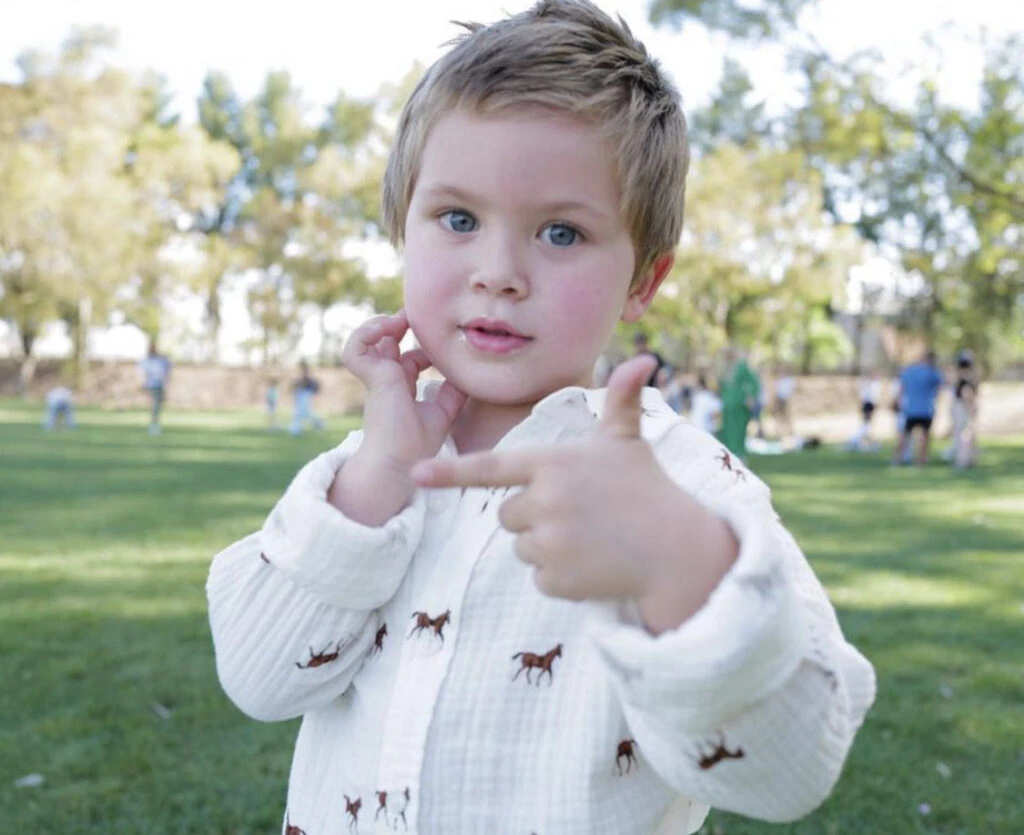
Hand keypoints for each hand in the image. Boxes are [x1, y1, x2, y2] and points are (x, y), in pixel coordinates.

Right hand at [329, 311, 465, 525]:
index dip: (422, 346)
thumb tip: (469, 374)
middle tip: (416, 316)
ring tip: (399, 320)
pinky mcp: (372, 378)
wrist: (402, 462)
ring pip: (364, 340)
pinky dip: (365, 334)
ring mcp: (376, 378)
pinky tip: (388, 328)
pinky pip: (355, 349)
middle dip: (399, 324)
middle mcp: (386, 381)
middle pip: (385, 342)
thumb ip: (452, 392)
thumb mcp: (444, 411)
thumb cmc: (419, 444)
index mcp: (401, 388)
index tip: (441, 341)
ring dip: (379, 325)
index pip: (407, 358)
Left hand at [412, 356, 737, 627]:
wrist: (677, 551)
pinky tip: (592, 563)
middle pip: (506, 513)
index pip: (490, 467)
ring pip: (522, 545)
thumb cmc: (649, 490)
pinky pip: (538, 576)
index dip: (450, 472)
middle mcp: (544, 502)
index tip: (415, 475)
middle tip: (577, 513)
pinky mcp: (555, 579)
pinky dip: (560, 575)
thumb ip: (622, 402)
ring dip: (547, 544)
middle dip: (533, 514)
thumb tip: (645, 359)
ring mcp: (548, 543)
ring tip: (590, 537)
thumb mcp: (629, 442)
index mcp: (551, 464)